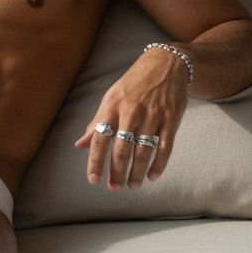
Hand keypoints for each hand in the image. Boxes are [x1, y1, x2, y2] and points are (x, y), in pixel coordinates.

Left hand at [75, 48, 189, 189]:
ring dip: (137, 171)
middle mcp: (131, 112)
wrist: (165, 65)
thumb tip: (79, 145)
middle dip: (117, 172)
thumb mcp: (110, 98)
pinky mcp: (171, 119)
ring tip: (133, 185)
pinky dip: (159, 164)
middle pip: (122, 148)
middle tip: (114, 188)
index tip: (93, 179)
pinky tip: (153, 176)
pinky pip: (165, 146)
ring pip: (143, 150)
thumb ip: (95, 122)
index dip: (95, 161)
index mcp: (112, 107)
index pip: (99, 138)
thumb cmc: (132, 84)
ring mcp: (153, 116)